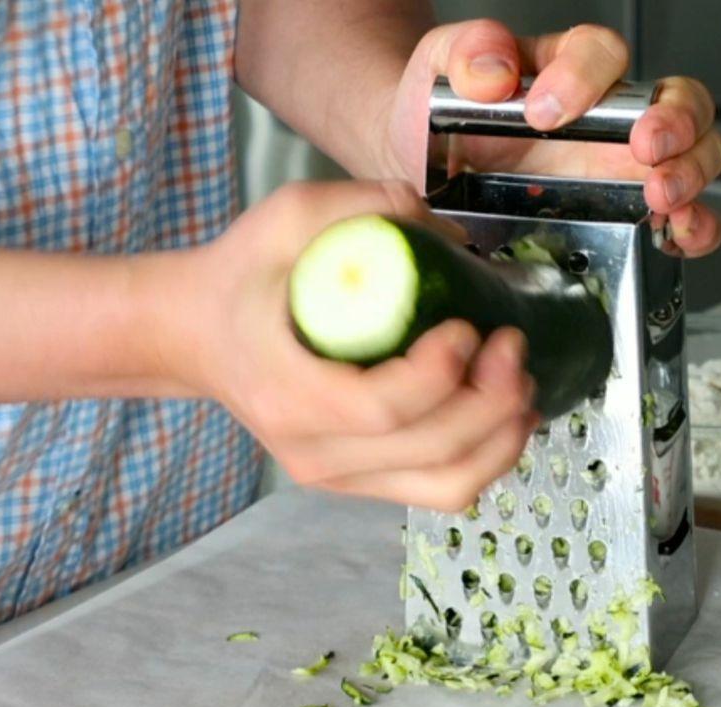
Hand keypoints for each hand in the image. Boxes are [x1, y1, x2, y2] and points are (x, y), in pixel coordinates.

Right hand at [139, 180, 537, 510]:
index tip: (469, 329)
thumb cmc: (242, 278)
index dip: (439, 377)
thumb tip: (449, 235)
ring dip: (501, 440)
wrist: (198, 335)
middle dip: (491, 402)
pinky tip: (507, 417)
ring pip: (445, 484)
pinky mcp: (360, 480)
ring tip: (522, 386)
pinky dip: (487, 458)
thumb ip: (364, 206)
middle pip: (429, 451)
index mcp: (288, 394)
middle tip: (514, 346)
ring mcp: (338, 476)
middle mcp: (312, 451)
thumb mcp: (288, 218)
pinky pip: (439, 487)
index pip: (380, 409)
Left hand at [381, 21, 720, 257]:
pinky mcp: (627, 219)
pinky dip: (696, 229)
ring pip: (696, 156)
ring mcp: (625, 171)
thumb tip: (495, 70)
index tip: (545, 112)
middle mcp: (612, 119)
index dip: (586, 76)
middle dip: (675, 123)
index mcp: (572, 71)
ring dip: (690, 173)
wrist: (423, 173)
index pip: (602, 53)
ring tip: (659, 195)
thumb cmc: (438, 114)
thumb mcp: (441, 69)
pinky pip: (684, 221)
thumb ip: (468, 52)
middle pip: (680, 101)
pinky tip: (677, 233)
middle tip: (644, 146)